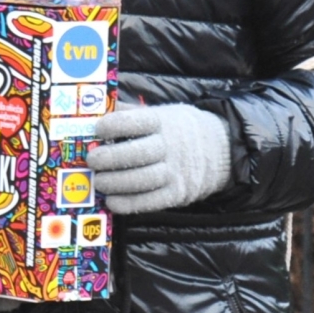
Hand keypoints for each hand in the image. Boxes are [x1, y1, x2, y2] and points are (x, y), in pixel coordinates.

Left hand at [91, 103, 231, 214]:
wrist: (221, 149)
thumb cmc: (178, 129)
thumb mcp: (161, 113)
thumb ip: (131, 113)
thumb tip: (96, 108)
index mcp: (162, 121)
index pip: (136, 121)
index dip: (114, 126)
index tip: (98, 130)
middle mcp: (170, 146)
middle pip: (138, 153)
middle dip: (110, 158)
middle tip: (92, 160)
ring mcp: (177, 171)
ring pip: (144, 180)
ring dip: (116, 183)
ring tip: (99, 181)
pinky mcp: (179, 193)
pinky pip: (152, 201)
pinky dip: (130, 203)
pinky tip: (112, 201)